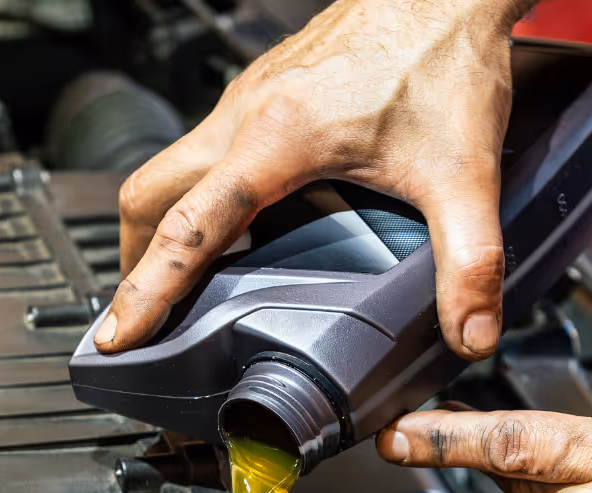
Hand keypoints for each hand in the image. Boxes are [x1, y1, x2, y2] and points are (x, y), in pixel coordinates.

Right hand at [96, 0, 533, 358]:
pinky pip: (197, 156)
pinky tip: (225, 232)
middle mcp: (241, 118)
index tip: (119, 337)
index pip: (186, 229)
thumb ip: (470, 261)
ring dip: (154, 231)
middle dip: (133, 264)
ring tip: (170, 287)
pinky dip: (188, 201)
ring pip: (165, 172)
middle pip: (146, 197)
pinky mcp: (257, 97)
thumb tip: (472, 335)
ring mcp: (243, 104)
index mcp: (273, 141)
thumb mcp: (463, 172)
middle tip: (138, 318)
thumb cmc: (442, 55)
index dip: (147, 292)